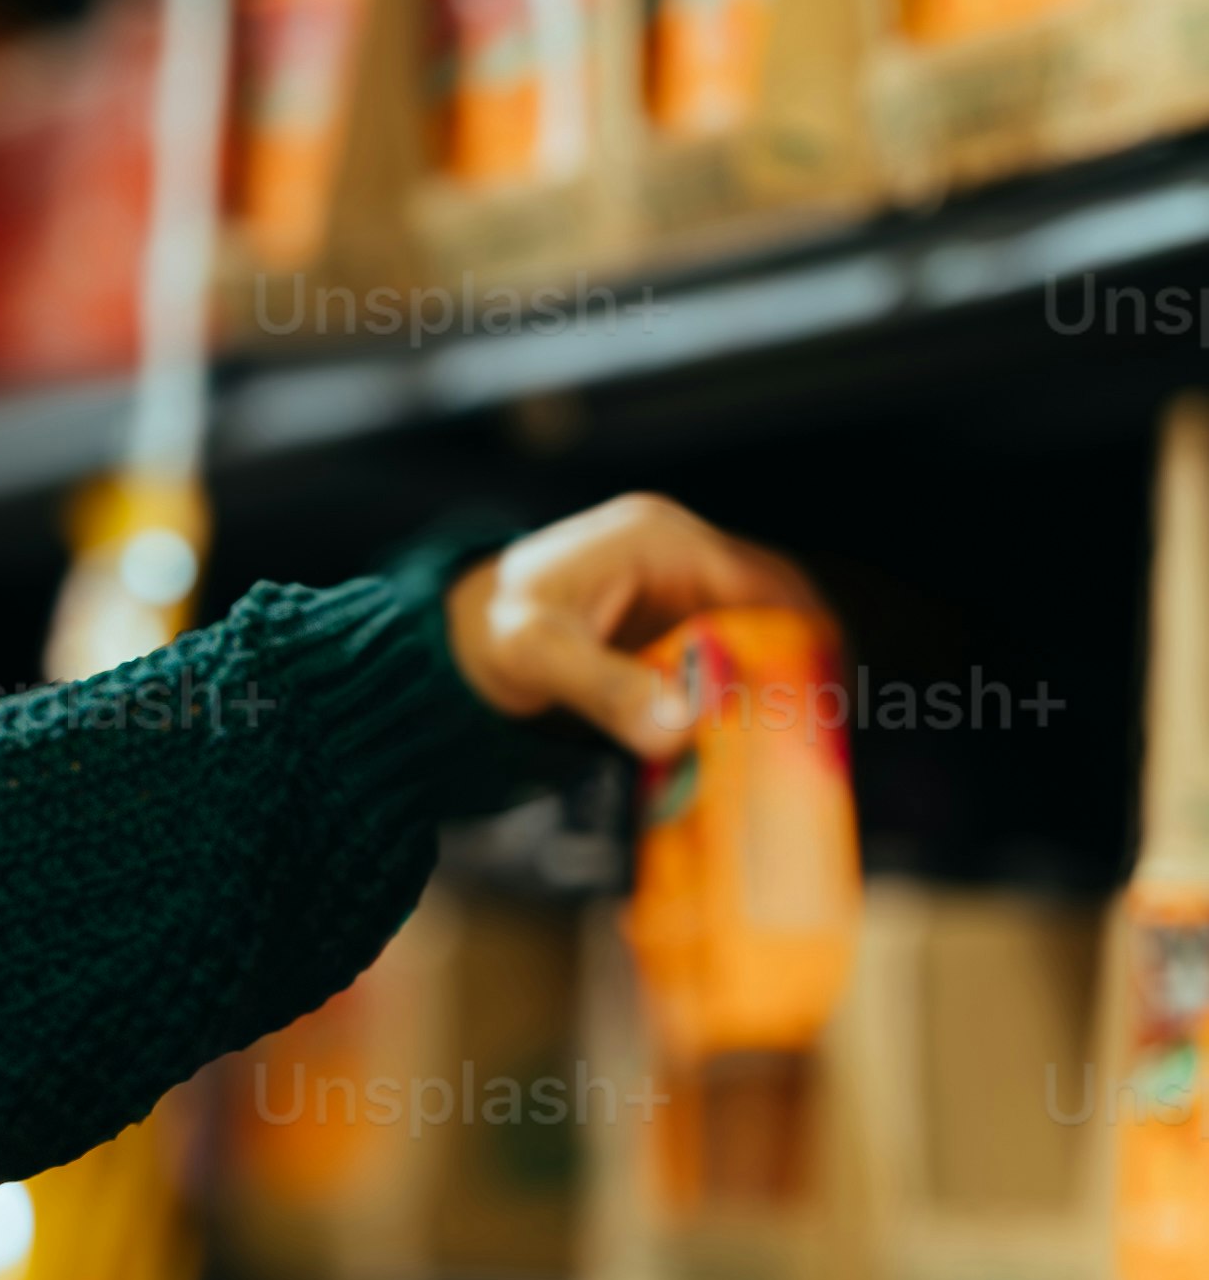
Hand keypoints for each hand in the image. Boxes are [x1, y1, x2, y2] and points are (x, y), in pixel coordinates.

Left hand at [445, 491, 821, 757]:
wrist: (454, 636)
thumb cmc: (491, 633)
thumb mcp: (540, 660)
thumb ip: (606, 693)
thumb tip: (679, 733)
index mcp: (658, 540)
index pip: (760, 580)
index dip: (800, 634)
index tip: (825, 693)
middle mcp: (676, 552)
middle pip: (768, 603)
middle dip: (797, 662)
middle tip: (820, 728)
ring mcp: (674, 585)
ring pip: (751, 629)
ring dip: (771, 679)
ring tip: (795, 739)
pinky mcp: (665, 620)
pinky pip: (720, 650)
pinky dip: (736, 689)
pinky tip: (746, 736)